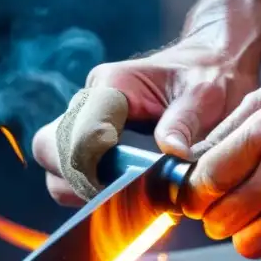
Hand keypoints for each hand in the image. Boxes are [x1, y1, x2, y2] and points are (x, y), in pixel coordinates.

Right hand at [33, 40, 259, 205]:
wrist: (212, 62)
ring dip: (78, 187)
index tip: (116, 188)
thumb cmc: (210, 73)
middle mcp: (90, 101)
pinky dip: (86, 188)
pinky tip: (120, 194)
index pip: (78, 131)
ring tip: (120, 199)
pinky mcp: (93, 138)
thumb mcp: (207, 94)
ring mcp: (87, 120)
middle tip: (113, 198)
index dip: (89, 167)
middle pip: (48, 146)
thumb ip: (185, 122)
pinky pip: (72, 169)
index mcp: (112, 84)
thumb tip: (171, 152)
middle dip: (72, 178)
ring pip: (54, 162)